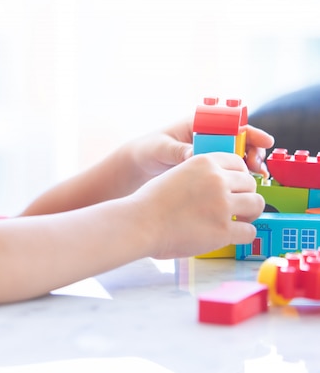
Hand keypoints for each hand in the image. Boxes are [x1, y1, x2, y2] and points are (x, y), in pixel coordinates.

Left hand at [131, 117, 273, 181]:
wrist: (138, 166)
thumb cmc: (147, 149)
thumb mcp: (162, 148)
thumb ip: (179, 151)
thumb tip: (195, 155)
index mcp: (198, 123)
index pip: (231, 123)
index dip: (250, 132)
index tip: (264, 141)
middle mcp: (208, 136)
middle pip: (240, 141)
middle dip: (254, 151)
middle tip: (257, 165)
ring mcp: (209, 152)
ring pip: (237, 157)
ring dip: (249, 165)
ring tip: (256, 176)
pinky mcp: (207, 169)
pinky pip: (228, 171)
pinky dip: (238, 177)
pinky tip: (245, 187)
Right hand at [133, 152, 264, 258]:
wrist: (140, 223)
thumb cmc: (150, 203)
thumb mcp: (176, 174)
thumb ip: (198, 177)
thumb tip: (216, 187)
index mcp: (204, 162)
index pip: (238, 163)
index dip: (238, 177)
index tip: (234, 187)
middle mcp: (217, 180)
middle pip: (251, 184)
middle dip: (245, 195)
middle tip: (236, 207)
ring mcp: (222, 205)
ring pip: (256, 205)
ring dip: (249, 214)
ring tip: (237, 221)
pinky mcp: (223, 230)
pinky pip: (249, 231)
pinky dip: (243, 234)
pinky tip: (231, 236)